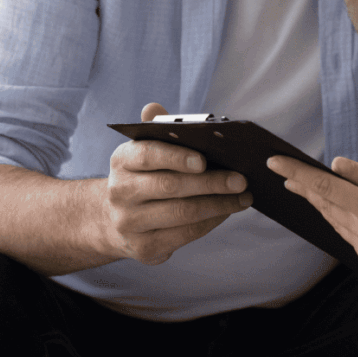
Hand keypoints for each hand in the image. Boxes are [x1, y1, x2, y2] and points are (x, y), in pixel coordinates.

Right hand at [99, 103, 252, 264]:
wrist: (113, 219)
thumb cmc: (144, 174)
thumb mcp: (145, 149)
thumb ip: (156, 128)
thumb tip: (153, 108)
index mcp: (122, 160)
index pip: (147, 154)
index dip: (176, 157)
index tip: (204, 159)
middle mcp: (120, 192)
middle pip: (170, 187)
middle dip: (211, 183)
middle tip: (241, 179)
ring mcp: (129, 223)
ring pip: (181, 214)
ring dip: (218, 205)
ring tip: (244, 197)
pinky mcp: (143, 248)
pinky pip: (184, 235)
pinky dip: (210, 222)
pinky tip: (227, 211)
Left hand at [267, 154, 357, 283]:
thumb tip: (335, 166)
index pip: (326, 188)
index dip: (298, 174)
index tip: (275, 163)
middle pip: (327, 206)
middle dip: (305, 188)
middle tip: (285, 171)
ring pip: (337, 223)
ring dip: (322, 203)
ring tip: (305, 186)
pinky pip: (350, 237)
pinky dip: (341, 219)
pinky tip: (338, 207)